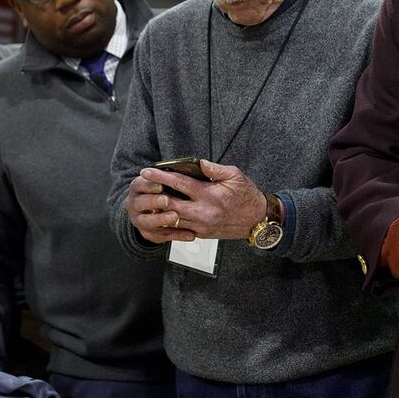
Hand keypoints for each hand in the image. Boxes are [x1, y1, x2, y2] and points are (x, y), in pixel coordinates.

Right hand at [126, 173, 194, 243]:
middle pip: (140, 203)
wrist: (154, 207)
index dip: (149, 185)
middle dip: (153, 201)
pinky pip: (159, 236)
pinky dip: (174, 235)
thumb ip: (182, 171)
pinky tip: (189, 234)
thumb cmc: (167, 189)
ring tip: (175, 217)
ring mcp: (139, 219)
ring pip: (146, 221)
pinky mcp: (148, 232)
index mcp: (138, 186)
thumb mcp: (169, 176)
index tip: (161, 185)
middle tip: (166, 200)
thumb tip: (203, 164)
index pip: (140, 184)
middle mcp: (135, 203)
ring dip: (160, 219)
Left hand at [128, 160, 265, 242]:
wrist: (257, 220)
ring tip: (147, 199)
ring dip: (158, 209)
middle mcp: (202, 212)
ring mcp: (200, 226)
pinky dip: (168, 221)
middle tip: (141, 184)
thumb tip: (199, 163)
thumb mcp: (235, 176)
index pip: (179, 183)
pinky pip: (179, 229)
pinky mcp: (201, 234)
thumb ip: (215, 169)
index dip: (161, 176)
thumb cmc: (247, 196)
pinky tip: (160, 214)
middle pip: (169, 203)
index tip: (148, 171)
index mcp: (209, 195)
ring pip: (171, 219)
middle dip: (153, 193)